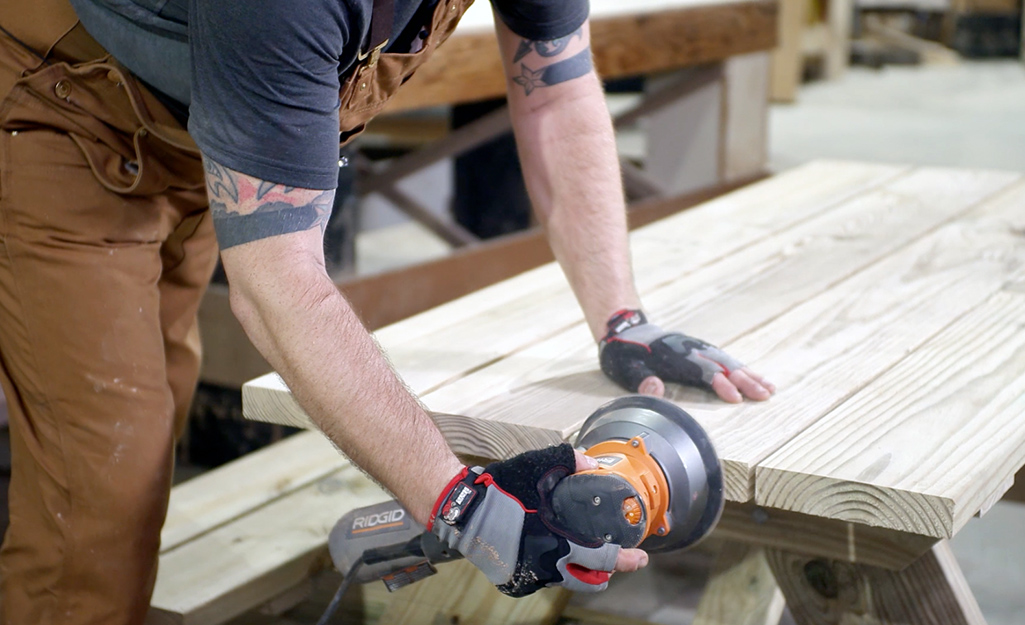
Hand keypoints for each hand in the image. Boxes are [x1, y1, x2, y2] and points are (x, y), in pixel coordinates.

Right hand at [428, 444, 647, 595]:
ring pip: (565, 581)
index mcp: (559, 542)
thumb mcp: (539, 466)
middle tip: (613, 559)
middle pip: (589, 581)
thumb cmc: (501, 490)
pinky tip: (548, 552)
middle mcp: (547, 566)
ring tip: (580, 553)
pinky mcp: (514, 581)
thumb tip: (591, 464)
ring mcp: (530, 576)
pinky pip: (541, 579)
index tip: (639, 557)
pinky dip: (551, 569)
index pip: (605, 560)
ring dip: (577, 570)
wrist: (463, 510)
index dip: (626, 560)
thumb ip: (570, 461)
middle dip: (606, 573)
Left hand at [599, 309, 773, 402]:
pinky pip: (724, 358)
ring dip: (749, 374)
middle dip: (745, 380)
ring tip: (769, 389)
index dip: (719, 384)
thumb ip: (640, 380)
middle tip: (765, 395)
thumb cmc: (625, 355)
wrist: (625, 330)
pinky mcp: (699, 349)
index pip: (701, 370)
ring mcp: (696, 348)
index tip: (736, 397)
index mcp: (674, 356)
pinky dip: (741, 368)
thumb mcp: (625, 369)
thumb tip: (656, 388)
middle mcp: (690, 350)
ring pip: (727, 361)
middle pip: (721, 365)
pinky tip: (754, 377)